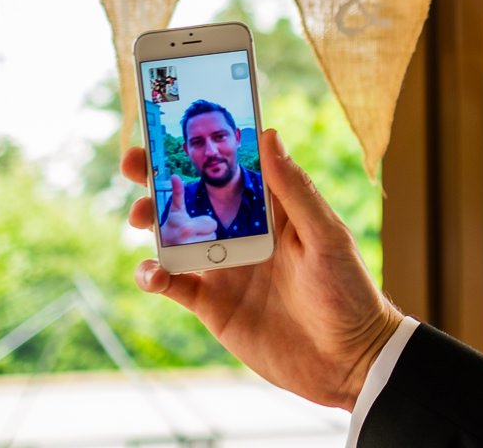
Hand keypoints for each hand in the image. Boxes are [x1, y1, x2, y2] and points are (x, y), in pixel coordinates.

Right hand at [124, 129, 402, 409]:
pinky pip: (174, 284)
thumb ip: (294, 191)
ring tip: (141, 215)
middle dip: (160, 176)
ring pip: (176, 236)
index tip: (172, 121)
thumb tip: (269, 135)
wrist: (347, 361)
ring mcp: (226, 268)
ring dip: (152, 220)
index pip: (234, 168)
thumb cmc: (349, 291)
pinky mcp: (213, 305)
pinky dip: (155, 276)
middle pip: (195, 197)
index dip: (204, 146)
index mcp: (274, 210)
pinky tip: (151, 271)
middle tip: (133, 160)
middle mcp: (245, 233)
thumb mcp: (325, 236)